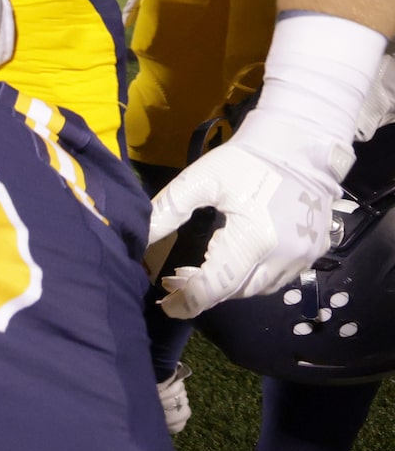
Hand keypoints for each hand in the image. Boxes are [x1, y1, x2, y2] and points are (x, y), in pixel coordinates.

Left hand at [147, 140, 342, 315]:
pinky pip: (277, 278)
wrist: (299, 146)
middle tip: (173, 279)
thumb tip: (138, 237)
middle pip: (235, 291)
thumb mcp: (199, 181)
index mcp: (254, 240)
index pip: (216, 287)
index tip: (165, 304)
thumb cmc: (244, 160)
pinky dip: (250, 277)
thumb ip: (168, 211)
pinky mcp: (312, 253)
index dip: (187, 301)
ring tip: (197, 272)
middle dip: (202, 290)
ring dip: (226, 286)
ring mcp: (303, 258)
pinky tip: (230, 261)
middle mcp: (283, 257)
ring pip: (257, 288)